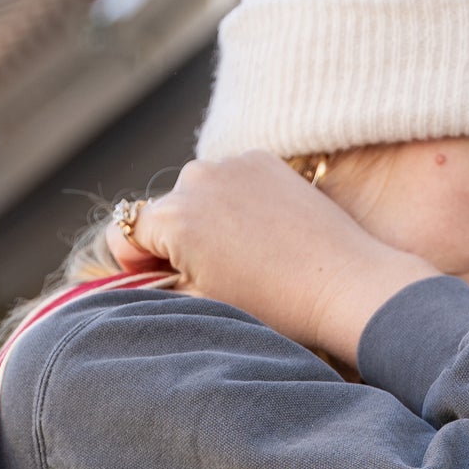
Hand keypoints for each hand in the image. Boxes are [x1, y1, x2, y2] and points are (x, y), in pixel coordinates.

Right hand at [104, 153, 436, 363]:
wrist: (342, 284)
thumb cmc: (271, 308)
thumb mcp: (203, 304)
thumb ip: (160, 286)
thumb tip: (137, 277)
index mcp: (174, 220)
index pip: (125, 234)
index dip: (139, 264)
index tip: (168, 281)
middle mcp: (195, 179)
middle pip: (164, 212)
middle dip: (176, 240)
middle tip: (215, 275)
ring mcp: (231, 164)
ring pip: (197, 194)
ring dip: (207, 220)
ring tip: (245, 257)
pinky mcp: (262, 159)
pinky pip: (231, 180)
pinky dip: (237, 202)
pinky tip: (265, 233)